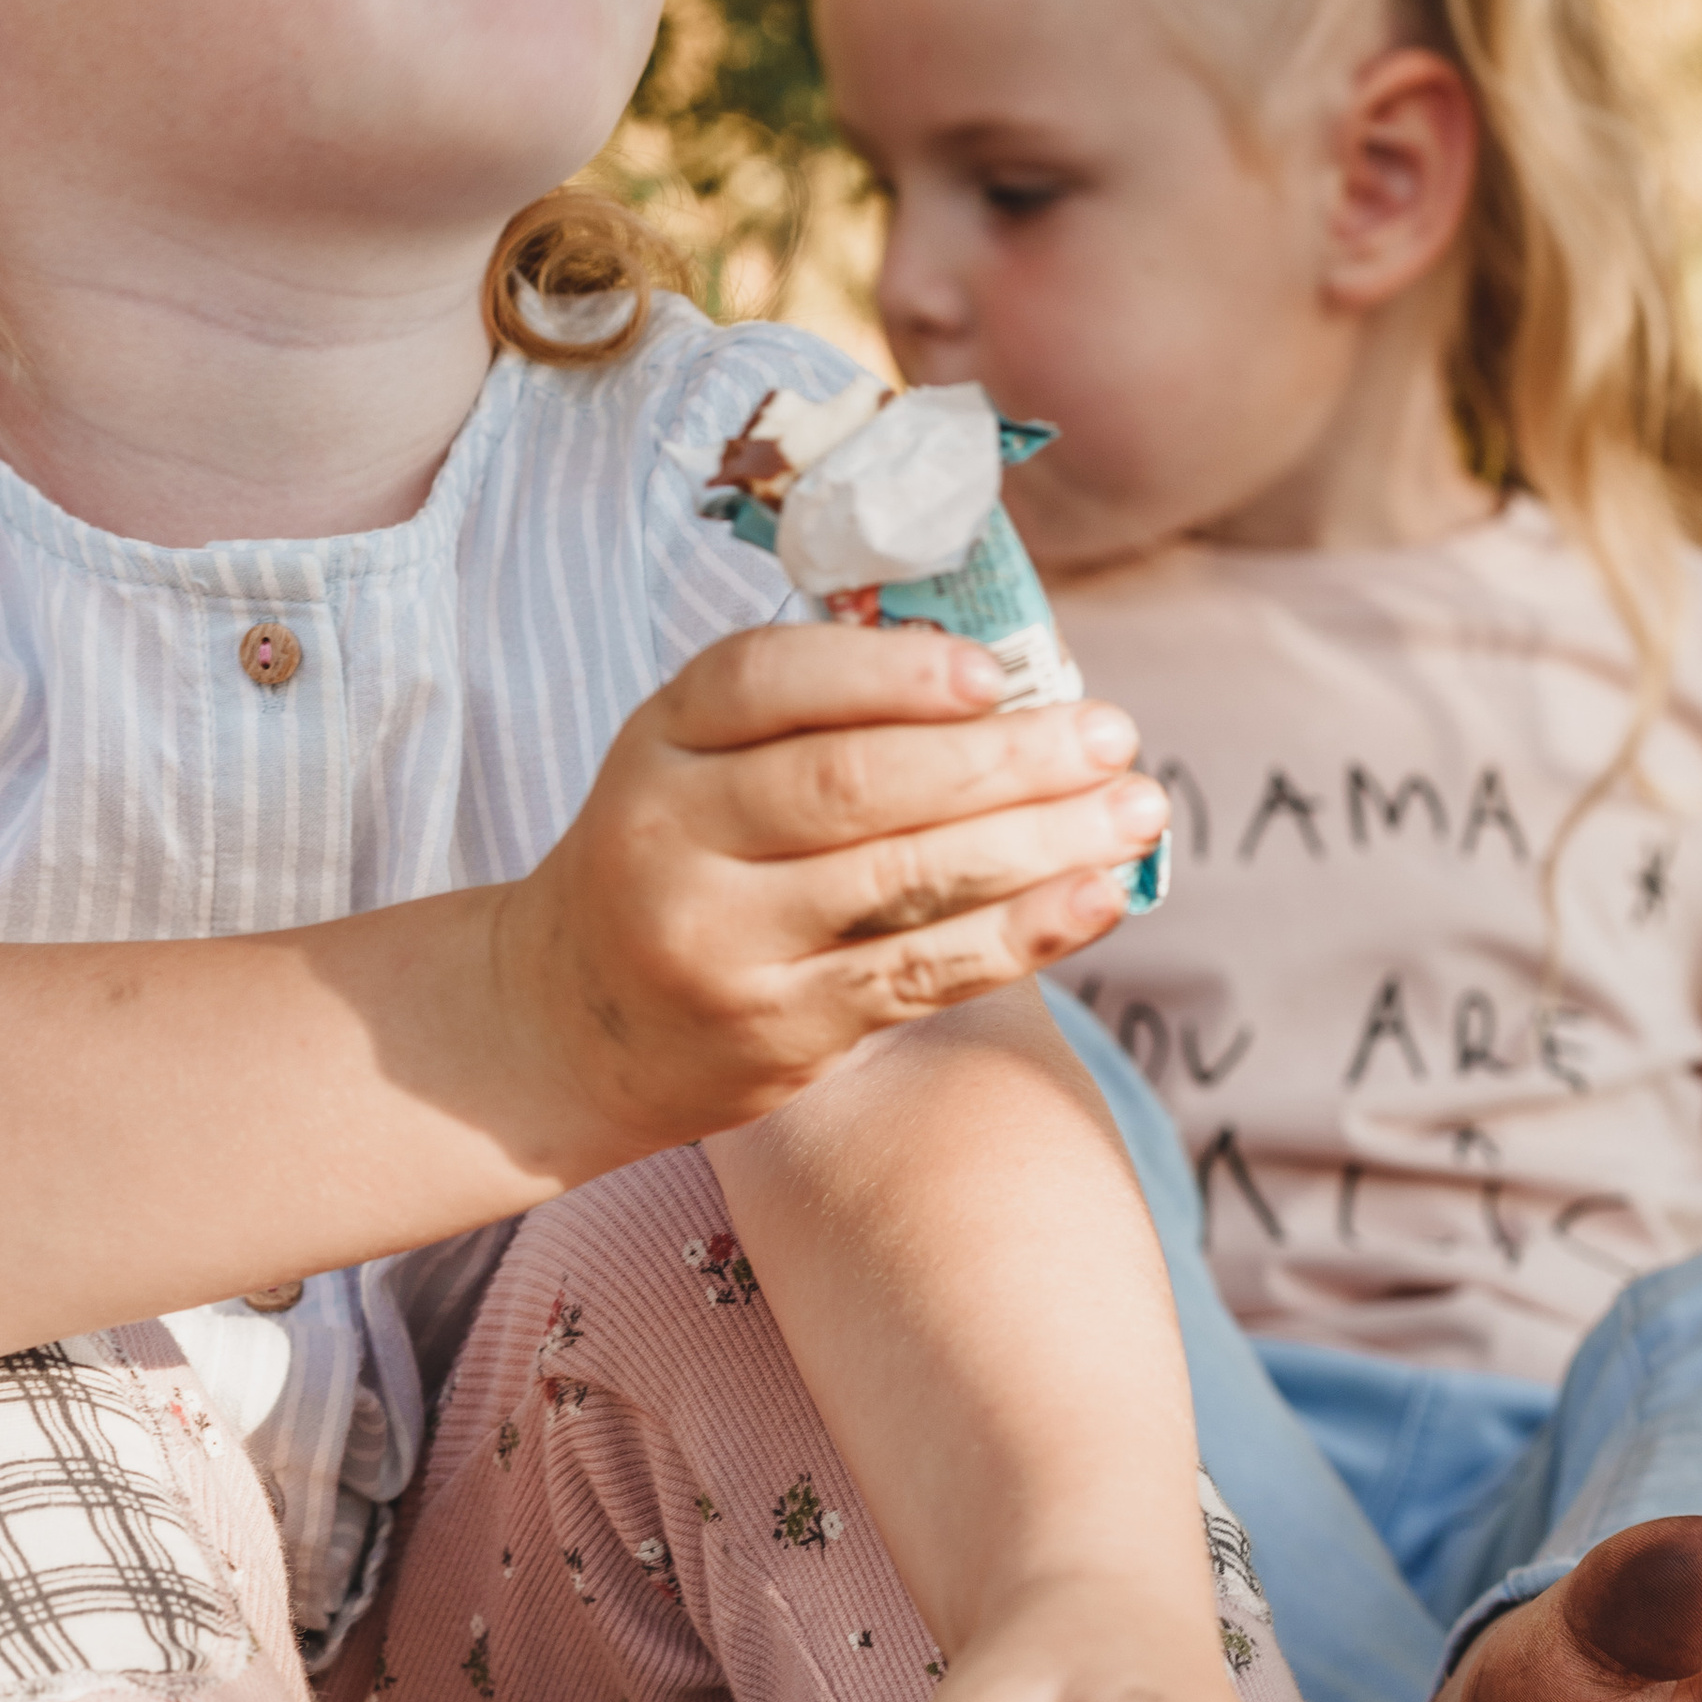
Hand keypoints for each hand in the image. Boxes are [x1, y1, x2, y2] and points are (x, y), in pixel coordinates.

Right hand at [494, 622, 1168, 1161]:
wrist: (565, 1026)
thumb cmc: (672, 863)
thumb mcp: (692, 764)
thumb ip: (810, 719)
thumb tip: (1006, 684)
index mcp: (658, 742)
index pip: (768, 681)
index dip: (890, 672)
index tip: (997, 673)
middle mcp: (674, 839)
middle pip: (853, 781)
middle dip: (1003, 755)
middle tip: (1113, 735)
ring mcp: (723, 943)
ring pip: (902, 878)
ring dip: (1041, 839)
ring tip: (1136, 809)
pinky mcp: (777, 1029)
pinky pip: (918, 972)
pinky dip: (1020, 931)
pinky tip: (1095, 896)